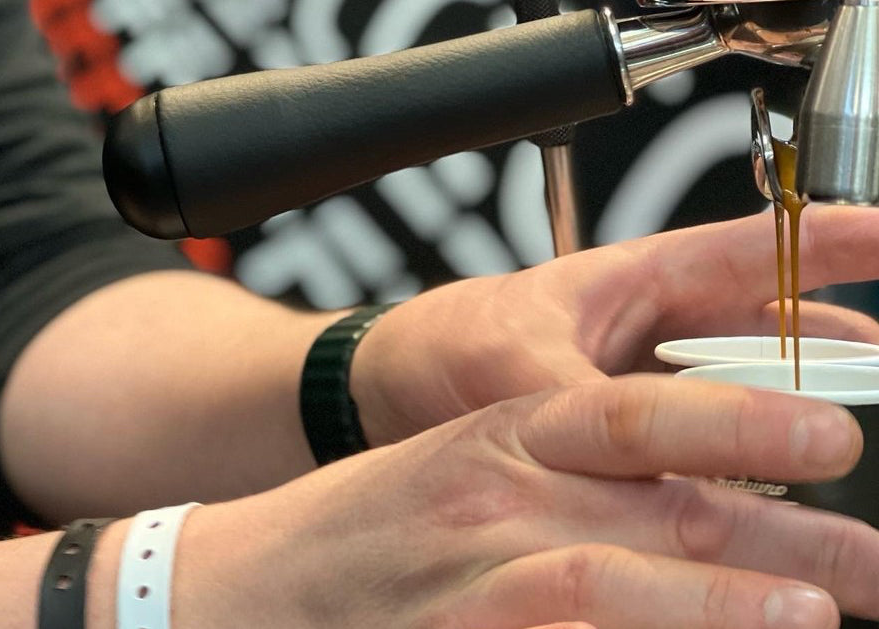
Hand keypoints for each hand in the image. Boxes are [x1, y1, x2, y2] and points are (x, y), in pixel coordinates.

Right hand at [180, 376, 876, 627]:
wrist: (239, 585)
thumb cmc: (362, 525)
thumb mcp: (456, 467)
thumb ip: (562, 475)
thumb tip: (683, 500)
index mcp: (496, 437)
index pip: (628, 414)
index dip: (732, 422)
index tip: (827, 437)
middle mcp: (487, 500)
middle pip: (647, 508)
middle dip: (776, 534)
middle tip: (876, 562)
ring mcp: (465, 584)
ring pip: (604, 583)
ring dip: (715, 605)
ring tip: (813, 618)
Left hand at [353, 205, 878, 444]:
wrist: (387, 396)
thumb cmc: (441, 347)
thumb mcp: (512, 361)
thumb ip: (590, 403)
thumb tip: (660, 460)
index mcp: (634, 279)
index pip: (753, 247)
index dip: (832, 238)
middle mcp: (651, 332)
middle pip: (771, 329)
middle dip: (836, 350)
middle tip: (878, 377)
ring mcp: (646, 388)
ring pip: (746, 394)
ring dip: (794, 416)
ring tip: (839, 450)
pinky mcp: (627, 445)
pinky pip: (704, 453)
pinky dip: (736, 472)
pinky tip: (765, 503)